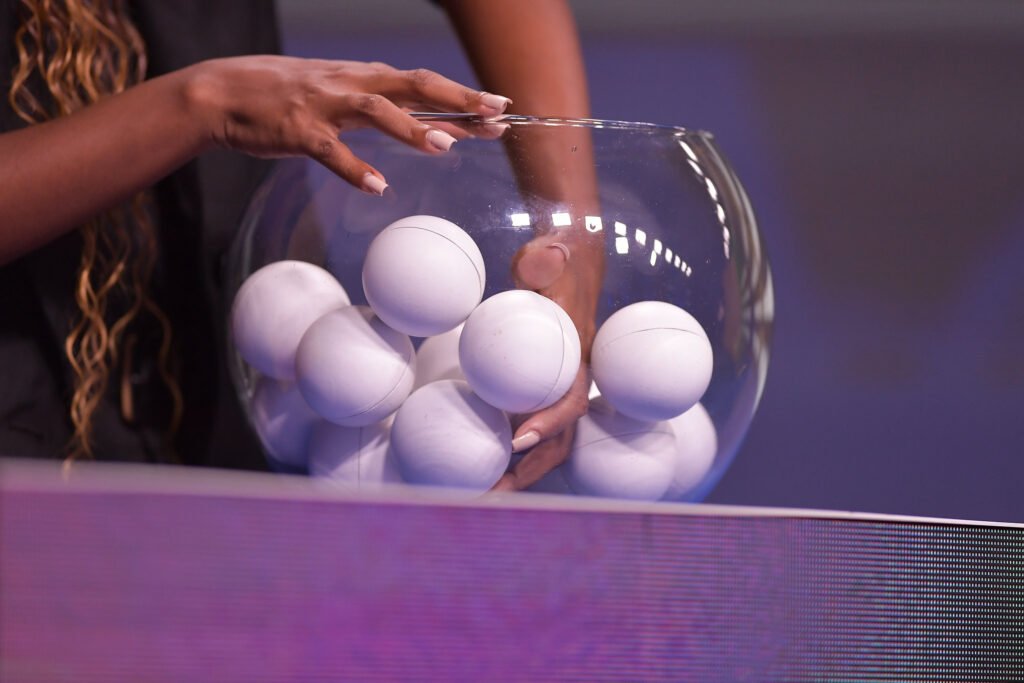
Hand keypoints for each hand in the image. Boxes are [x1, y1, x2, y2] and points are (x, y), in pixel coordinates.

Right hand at [188, 56, 510, 193]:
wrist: (222, 91)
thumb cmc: (286, 96)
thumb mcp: (339, 93)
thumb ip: (382, 107)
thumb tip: (430, 127)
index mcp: (362, 77)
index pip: (423, 84)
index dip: (462, 96)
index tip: (501, 107)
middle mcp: (349, 84)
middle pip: (412, 86)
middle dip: (455, 100)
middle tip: (494, 115)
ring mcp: (323, 105)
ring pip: (374, 111)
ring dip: (409, 128)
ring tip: (443, 148)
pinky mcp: (296, 129)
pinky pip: (329, 150)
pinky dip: (353, 168)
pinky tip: (376, 186)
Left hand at [492, 223, 604, 490]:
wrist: (568, 265)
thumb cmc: (555, 263)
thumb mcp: (549, 258)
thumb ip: (544, 263)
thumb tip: (539, 263)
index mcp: (579, 357)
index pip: (572, 398)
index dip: (549, 422)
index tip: (517, 439)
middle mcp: (575, 381)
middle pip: (563, 437)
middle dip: (533, 468)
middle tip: (497, 490)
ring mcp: (560, 390)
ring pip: (550, 443)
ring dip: (523, 472)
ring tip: (488, 494)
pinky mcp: (544, 393)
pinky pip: (532, 429)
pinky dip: (514, 454)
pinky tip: (486, 467)